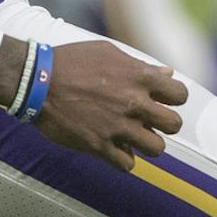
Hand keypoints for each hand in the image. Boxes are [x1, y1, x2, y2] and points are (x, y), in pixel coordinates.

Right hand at [34, 39, 189, 171]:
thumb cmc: (71, 61)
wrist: (37, 81)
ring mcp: (118, 127)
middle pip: (174, 125)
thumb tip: (166, 74)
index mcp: (139, 77)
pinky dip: (124, 160)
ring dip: (148, 144)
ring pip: (156, 148)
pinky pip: (127, 164)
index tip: (164, 100)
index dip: (175, 99)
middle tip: (152, 122)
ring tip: (135, 138)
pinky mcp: (99, 146)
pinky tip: (115, 150)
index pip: (180, 94)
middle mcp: (134, 103)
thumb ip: (139, 65)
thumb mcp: (108, 53)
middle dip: (166, 124)